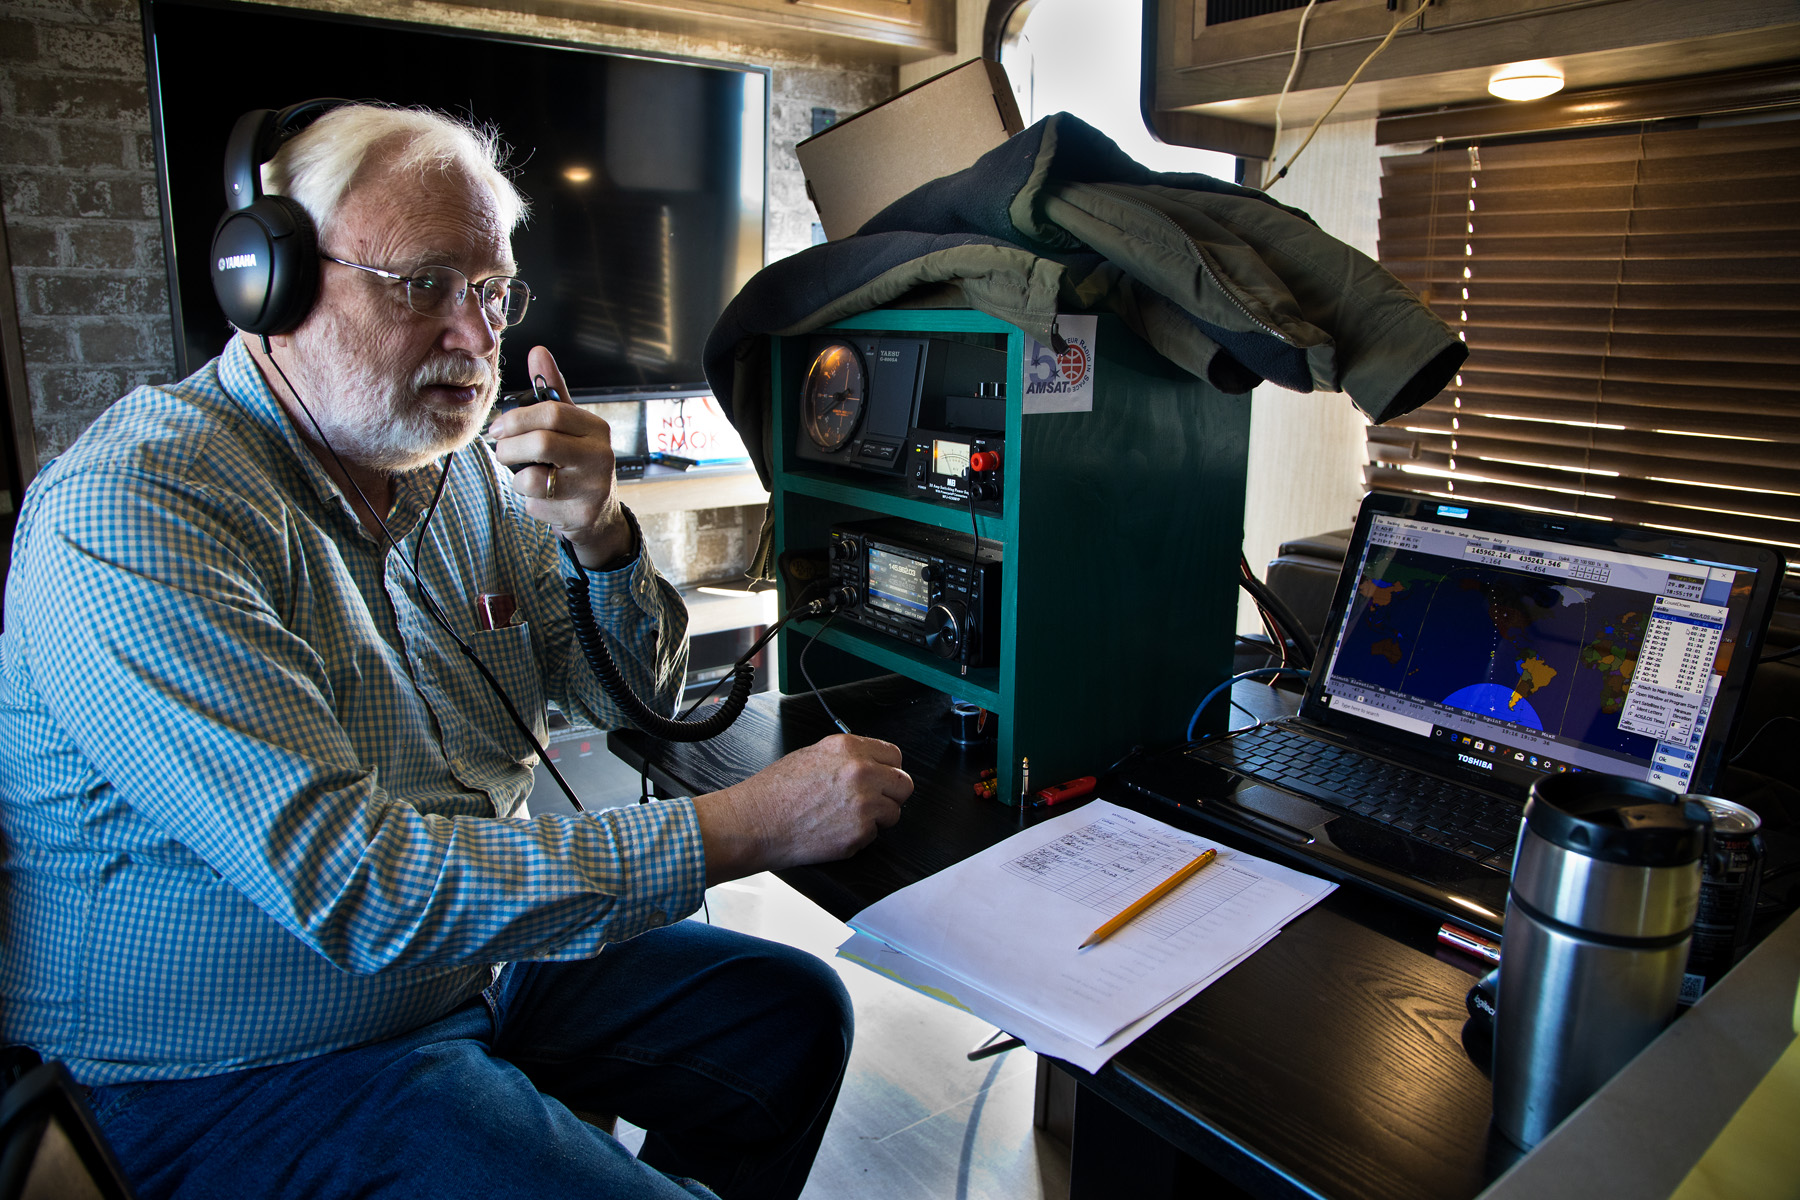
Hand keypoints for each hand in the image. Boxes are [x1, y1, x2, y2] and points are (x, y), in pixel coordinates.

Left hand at [486, 346, 632, 566]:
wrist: (598, 512)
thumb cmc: (577, 462)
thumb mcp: (569, 426)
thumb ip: (552, 391)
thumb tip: (537, 352)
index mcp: (595, 428)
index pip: (552, 412)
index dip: (516, 419)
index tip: (498, 428)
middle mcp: (600, 456)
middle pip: (541, 442)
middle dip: (509, 447)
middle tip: (502, 451)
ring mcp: (592, 487)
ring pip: (533, 478)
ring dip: (516, 477)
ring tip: (523, 475)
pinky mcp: (580, 514)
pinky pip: (536, 504)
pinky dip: (529, 501)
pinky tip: (543, 499)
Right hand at [691, 735, 912, 884]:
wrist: (755, 822)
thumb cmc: (775, 792)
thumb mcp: (812, 756)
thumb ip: (846, 757)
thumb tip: (869, 763)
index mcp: (849, 748)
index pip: (894, 756)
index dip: (888, 770)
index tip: (882, 779)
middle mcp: (861, 772)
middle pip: (904, 784)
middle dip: (890, 794)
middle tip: (872, 802)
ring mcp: (863, 803)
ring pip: (894, 812)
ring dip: (876, 818)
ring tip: (846, 818)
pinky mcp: (859, 832)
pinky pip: (874, 835)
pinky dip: (859, 837)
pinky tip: (835, 831)